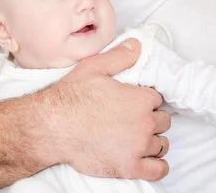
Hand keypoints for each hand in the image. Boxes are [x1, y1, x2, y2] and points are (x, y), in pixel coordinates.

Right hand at [39, 39, 170, 180]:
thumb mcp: (95, 67)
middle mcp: (144, 123)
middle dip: (152, 119)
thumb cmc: (72, 97)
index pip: (157, 99)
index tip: (135, 103)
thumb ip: (120, 56)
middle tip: (134, 120)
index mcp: (140, 99)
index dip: (146, 100)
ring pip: (162, 143)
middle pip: (163, 121)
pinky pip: (158, 170)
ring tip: (139, 139)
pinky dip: (158, 166)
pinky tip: (149, 160)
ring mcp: (139, 147)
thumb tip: (137, 45)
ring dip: (154, 140)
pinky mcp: (129, 167)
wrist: (53, 127)